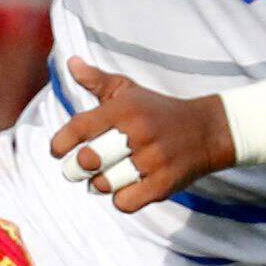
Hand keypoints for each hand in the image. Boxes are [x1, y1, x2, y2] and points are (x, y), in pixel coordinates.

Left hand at [48, 58, 234, 212]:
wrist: (208, 130)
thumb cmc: (158, 111)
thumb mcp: (130, 91)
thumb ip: (97, 80)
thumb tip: (71, 63)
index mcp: (125, 109)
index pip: (79, 127)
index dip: (60, 143)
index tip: (58, 151)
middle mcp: (138, 133)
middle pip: (88, 160)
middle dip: (77, 168)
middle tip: (83, 166)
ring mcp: (153, 160)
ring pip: (104, 184)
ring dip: (100, 184)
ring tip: (106, 175)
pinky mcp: (164, 184)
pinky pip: (125, 202)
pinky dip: (120, 199)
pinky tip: (126, 187)